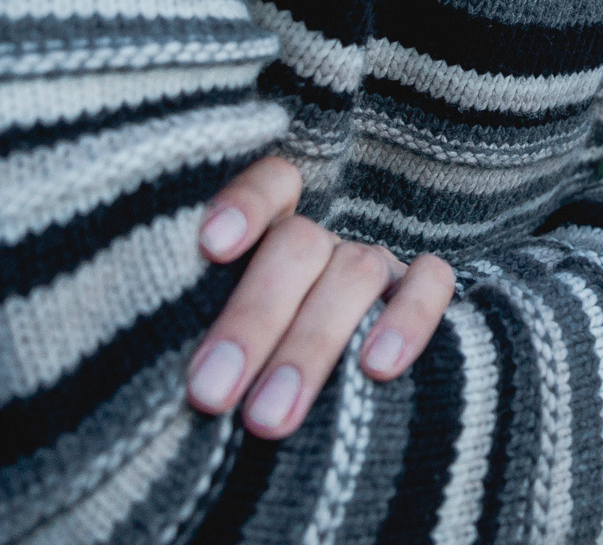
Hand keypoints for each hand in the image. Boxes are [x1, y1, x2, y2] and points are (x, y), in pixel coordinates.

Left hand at [187, 156, 456, 437]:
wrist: (344, 394)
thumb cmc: (250, 370)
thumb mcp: (221, 333)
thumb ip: (206, 330)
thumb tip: (171, 369)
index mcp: (270, 228)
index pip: (269, 184)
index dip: (244, 205)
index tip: (211, 247)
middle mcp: (324, 238)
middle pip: (297, 245)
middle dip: (252, 321)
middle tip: (211, 394)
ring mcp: (377, 261)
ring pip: (356, 271)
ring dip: (312, 345)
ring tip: (268, 418)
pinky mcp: (426, 289)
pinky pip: (431, 283)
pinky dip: (407, 321)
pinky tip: (378, 369)